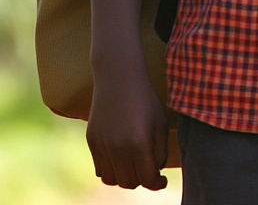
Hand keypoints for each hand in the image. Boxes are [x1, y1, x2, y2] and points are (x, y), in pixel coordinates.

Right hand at [86, 62, 168, 189]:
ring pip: (113, 180)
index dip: (157, 183)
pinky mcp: (91, 142)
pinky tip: (121, 158)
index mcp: (139, 143)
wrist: (119, 78)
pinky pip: (100, 169)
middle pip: (130, 183)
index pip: (147, 179)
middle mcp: (118, 149)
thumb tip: (155, 172)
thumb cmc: (146, 99)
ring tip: (135, 164)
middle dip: (142, 179)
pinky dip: (111, 170)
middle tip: (149, 169)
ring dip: (125, 177)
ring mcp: (102, 147)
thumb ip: (159, 151)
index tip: (162, 180)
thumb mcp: (160, 122)